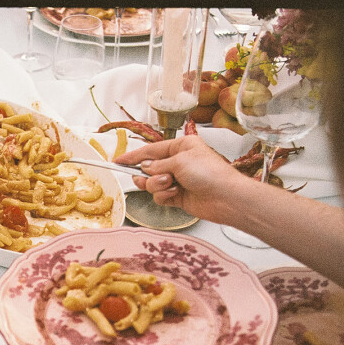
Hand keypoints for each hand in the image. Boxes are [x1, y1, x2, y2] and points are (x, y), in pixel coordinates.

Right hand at [115, 136, 256, 224]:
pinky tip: (176, 195)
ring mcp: (177, 180)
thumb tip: (144, 168)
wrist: (225, 198)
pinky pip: (159, 196)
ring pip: (152, 184)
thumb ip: (157, 164)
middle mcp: (178, 162)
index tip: (118, 161)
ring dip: (157, 186)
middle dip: (149, 175)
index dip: (133, 156)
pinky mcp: (177, 196)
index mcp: (181, 146)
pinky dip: (164, 196)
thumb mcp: (179, 161)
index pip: (150, 150)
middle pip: (149, 168)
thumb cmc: (209, 173)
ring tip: (171, 186)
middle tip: (158, 178)